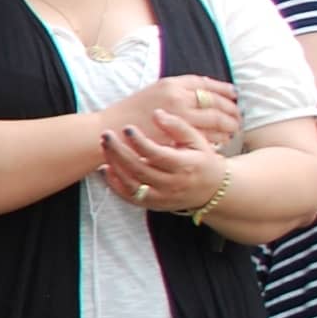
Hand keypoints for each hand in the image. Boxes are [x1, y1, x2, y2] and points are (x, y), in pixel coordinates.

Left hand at [98, 108, 227, 211]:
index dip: (140, 142)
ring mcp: (162, 197)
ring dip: (114, 166)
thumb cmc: (201, 158)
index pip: (157, 155)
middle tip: (106, 135)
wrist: (212, 189)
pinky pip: (129, 197)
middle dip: (119, 152)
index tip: (127, 128)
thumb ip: (177, 126)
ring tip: (105, 146)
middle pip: (140, 170)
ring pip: (132, 185)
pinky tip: (106, 168)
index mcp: (185, 166)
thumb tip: (156, 113)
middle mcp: (172, 184)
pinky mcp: (153, 204)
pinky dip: (115, 184)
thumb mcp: (196, 140)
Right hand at [106, 75, 238, 149]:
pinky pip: (208, 137)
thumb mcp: (152, 93)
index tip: (233, 94)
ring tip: (233, 130)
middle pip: (215, 102)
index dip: (223, 89)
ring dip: (228, 126)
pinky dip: (218, 139)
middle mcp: (177, 97)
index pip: (205, 83)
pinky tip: (221, 141)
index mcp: (170, 84)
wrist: (109, 132)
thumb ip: (175, 91)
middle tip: (238, 116)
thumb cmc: (128, 114)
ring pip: (216, 120)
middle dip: (231, 109)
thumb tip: (200, 94)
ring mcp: (179, 117)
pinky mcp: (179, 136)